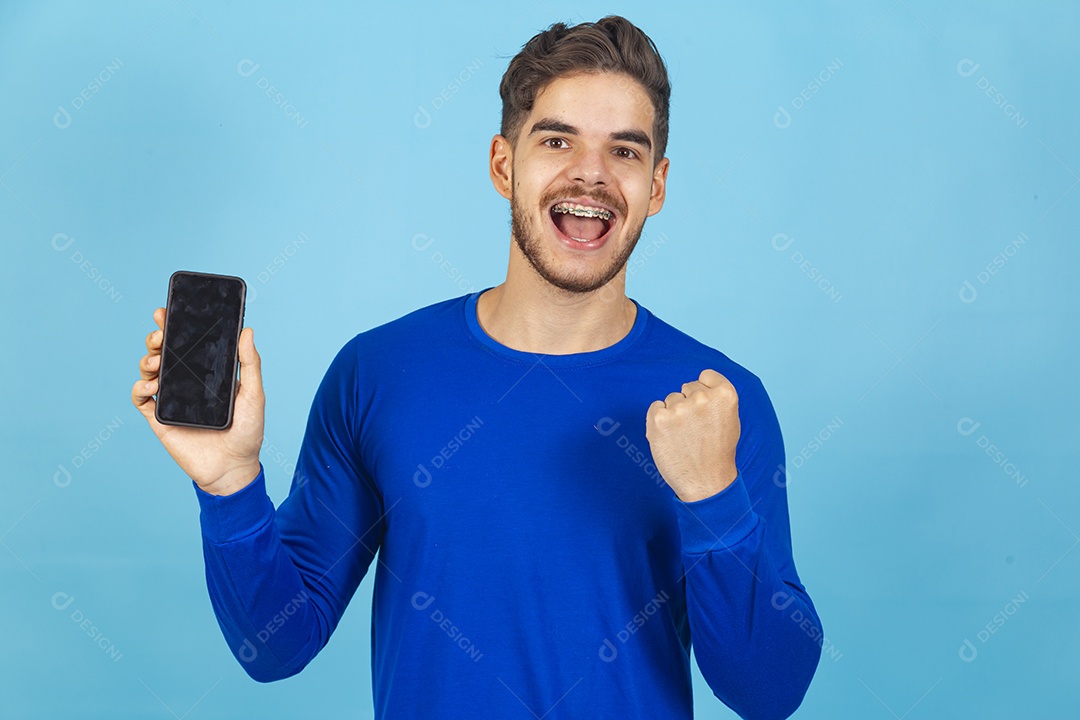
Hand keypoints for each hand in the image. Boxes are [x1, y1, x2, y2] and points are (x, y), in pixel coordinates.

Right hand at [131, 307, 263, 495]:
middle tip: (161, 333)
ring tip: (157, 360)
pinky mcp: (160, 418)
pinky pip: (141, 398)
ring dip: (148, 359)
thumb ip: (250, 363)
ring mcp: (172, 399)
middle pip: (164, 351)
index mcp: (207, 373)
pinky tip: (152, 384)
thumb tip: (247, 330)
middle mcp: (187, 382)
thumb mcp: (253, 394)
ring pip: (150, 370)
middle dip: (157, 337)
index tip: (168, 310)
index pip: (188, 343)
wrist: (233, 468)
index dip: (175, 325)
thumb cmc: (248, 432)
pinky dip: (140, 387)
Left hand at [645, 369, 740, 502]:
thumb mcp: (730, 419)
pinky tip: (670, 437)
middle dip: (688, 404)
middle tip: (695, 430)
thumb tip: (698, 383)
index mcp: (725, 394)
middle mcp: (702, 397)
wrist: (706, 482)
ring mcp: (680, 408)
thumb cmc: (717, 452)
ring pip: (671, 399)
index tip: (705, 409)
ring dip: (674, 414)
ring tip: (684, 437)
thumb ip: (716, 398)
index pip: (706, 375)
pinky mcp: (659, 419)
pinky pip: (655, 407)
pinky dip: (658, 421)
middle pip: (686, 387)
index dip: (704, 390)